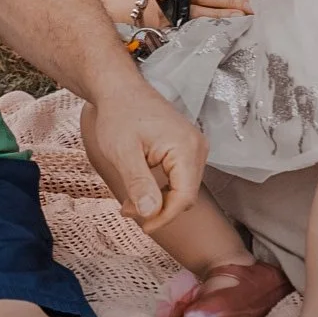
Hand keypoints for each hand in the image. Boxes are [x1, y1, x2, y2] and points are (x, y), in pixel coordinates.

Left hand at [81, 85, 206, 232]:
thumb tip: (151, 213)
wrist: (119, 89)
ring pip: (182, 189)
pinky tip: (140, 190)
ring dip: (159, 201)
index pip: (184, 197)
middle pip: (185, 195)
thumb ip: (139, 183)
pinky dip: (161, 189)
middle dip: (159, 209)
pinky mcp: (187, 148)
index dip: (165, 217)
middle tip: (127, 210)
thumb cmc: (119, 114)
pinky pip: (179, 178)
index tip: (143, 227)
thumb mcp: (123, 152)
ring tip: (130, 201)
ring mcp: (194, 147)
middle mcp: (198, 147)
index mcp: (186, 148)